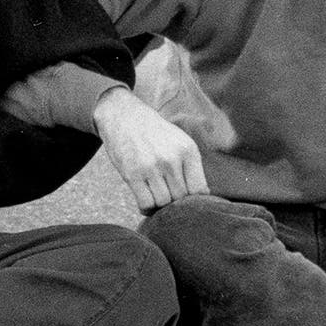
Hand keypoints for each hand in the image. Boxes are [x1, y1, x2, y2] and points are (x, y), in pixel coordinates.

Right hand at [92, 87, 207, 211]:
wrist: (124, 117)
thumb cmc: (154, 134)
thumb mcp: (180, 142)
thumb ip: (191, 167)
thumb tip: (202, 198)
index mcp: (188, 151)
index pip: (200, 190)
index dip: (194, 201)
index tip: (185, 199)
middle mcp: (171, 159)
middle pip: (181, 199)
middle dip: (175, 203)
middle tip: (167, 198)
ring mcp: (151, 167)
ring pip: (164, 203)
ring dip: (160, 206)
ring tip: (156, 200)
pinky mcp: (132, 174)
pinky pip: (145, 203)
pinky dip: (147, 208)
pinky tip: (146, 202)